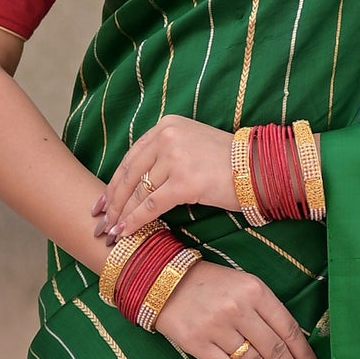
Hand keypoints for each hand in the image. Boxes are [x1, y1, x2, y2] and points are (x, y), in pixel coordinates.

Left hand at [96, 114, 238, 242]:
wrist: (259, 168)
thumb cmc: (229, 163)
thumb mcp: (192, 145)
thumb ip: (165, 155)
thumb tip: (139, 184)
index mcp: (166, 126)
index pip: (131, 158)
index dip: (113, 183)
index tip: (100, 202)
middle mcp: (167, 136)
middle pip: (129, 174)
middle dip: (112, 201)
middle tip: (100, 222)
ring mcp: (175, 158)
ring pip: (138, 192)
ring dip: (122, 215)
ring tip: (112, 232)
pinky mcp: (184, 181)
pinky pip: (151, 205)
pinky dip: (136, 221)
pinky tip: (126, 232)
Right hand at [149, 260, 322, 358]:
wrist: (163, 281)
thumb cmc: (212, 285)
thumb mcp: (246, 286)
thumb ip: (268, 312)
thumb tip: (295, 350)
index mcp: (256, 291)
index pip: (289, 331)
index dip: (306, 358)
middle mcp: (238, 309)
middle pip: (275, 351)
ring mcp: (217, 328)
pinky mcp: (198, 344)